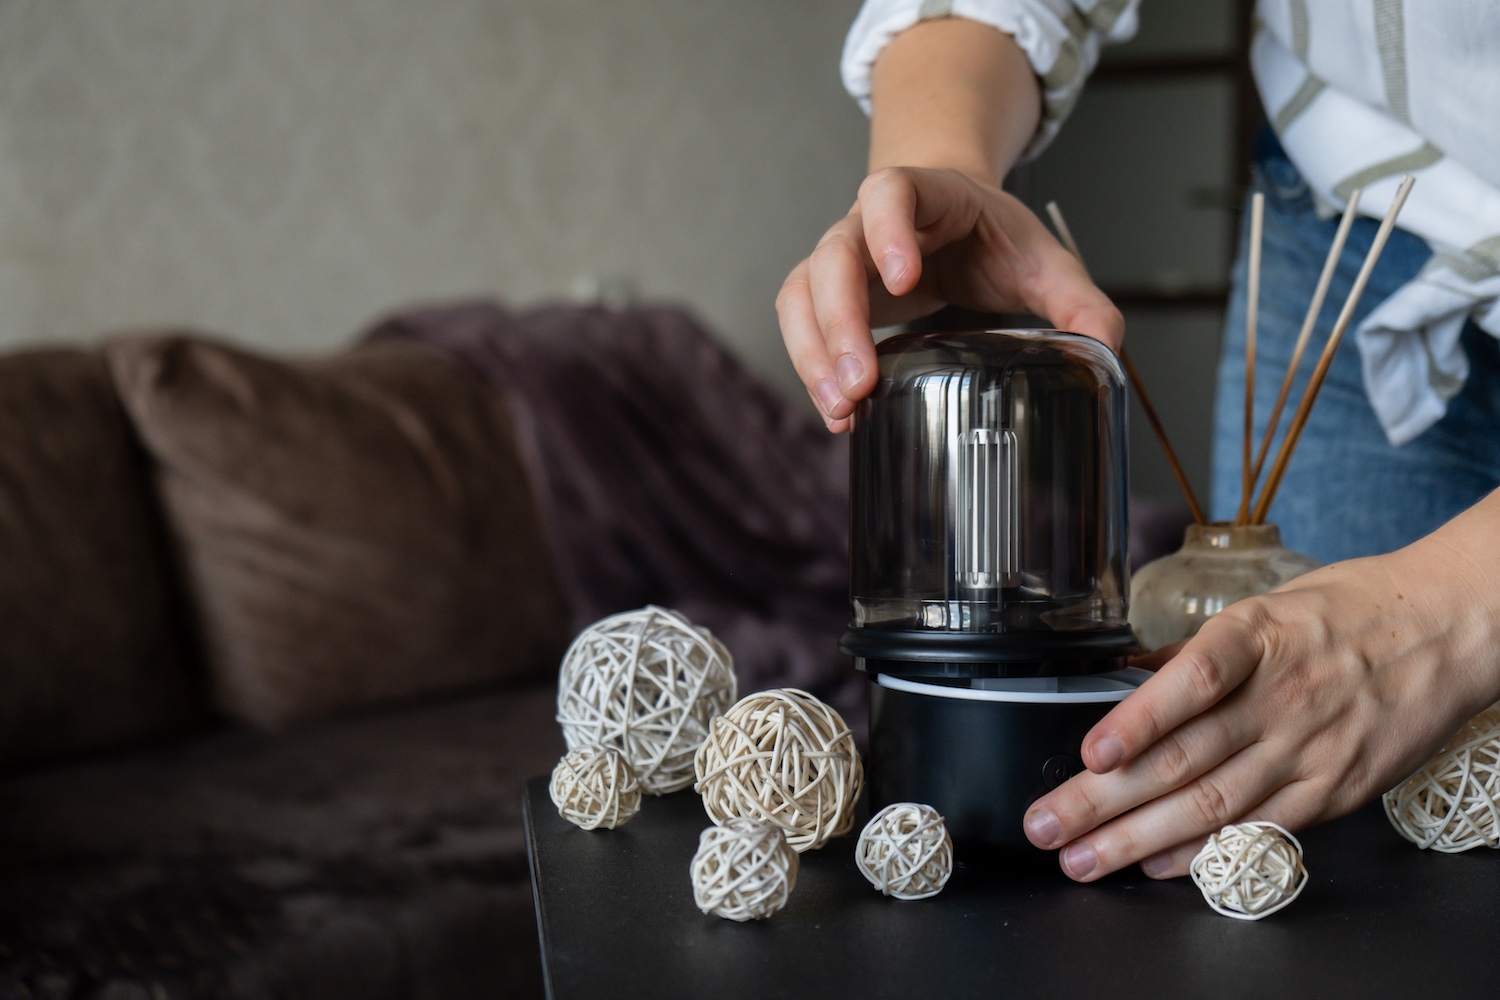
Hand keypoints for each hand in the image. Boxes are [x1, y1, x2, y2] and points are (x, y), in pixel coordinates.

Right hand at [775, 166, 1121, 432]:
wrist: (957, 221)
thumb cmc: (992, 236)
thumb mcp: (1043, 259)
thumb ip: (1078, 299)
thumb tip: (1105, 348)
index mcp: (925, 196)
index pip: (889, 194)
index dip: (887, 232)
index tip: (903, 282)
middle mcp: (867, 224)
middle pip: (832, 257)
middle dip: (840, 322)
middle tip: (861, 381)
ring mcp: (841, 260)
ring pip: (801, 295)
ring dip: (813, 353)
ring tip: (841, 410)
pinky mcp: (828, 298)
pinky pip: (802, 326)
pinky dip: (812, 370)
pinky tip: (839, 414)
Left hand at [1022, 528, 1499, 881]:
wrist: (1443, 628)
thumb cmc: (1343, 611)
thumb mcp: (1263, 609)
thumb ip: (1198, 656)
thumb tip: (1128, 683)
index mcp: (1254, 638)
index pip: (1193, 682)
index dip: (1138, 720)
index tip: (1091, 752)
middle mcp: (1280, 697)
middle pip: (1183, 757)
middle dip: (1104, 799)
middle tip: (1048, 826)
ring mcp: (1309, 748)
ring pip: (1213, 803)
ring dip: (1138, 838)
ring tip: (1085, 858)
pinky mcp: (1335, 788)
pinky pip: (1261, 828)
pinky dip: (1206, 851)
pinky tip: (1159, 865)